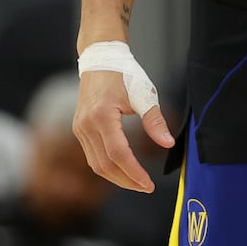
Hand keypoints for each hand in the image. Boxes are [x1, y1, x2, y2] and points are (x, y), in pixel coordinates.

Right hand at [73, 68, 174, 192]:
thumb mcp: (144, 94)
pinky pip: (92, 156)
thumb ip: (155, 120)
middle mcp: (86, 124)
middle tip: (146, 188)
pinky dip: (107, 167)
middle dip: (126, 181)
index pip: (118, 154)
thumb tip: (168, 144)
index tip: (149, 184)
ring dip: (117, 177)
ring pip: (96, 164)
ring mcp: (79, 128)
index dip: (134, 173)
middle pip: (105, 165)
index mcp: (102, 115)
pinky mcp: (78, 129)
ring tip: (137, 183)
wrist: (101, 58)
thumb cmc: (124, 74)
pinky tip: (123, 170)